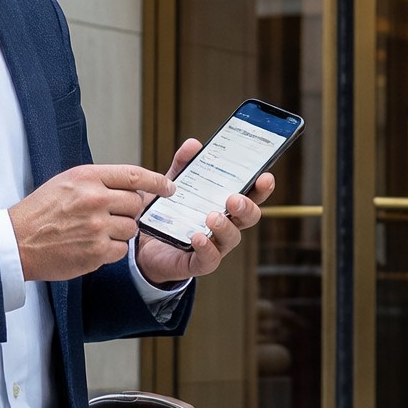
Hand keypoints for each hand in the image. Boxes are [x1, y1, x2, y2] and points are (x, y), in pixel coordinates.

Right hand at [10, 163, 176, 282]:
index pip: (134, 175)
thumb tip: (130, 186)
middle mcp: (94, 199)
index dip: (157, 181)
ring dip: (119, 232)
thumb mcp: (66, 183)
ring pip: (131, 229)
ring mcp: (96, 226)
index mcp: (87, 177)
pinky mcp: (96, 251)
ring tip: (94, 232)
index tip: (169, 187)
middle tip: (113, 216)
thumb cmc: (40, 212)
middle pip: (136, 204)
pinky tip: (91, 246)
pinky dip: (111, 250)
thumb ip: (98, 182)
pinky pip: (121, 250)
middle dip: (130, 211)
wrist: (16, 242)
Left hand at [132, 138, 273, 285]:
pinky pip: (209, 259)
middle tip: (234, 199)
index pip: (251, 195)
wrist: (143, 244)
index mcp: (225, 205)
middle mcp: (226, 225)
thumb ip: (183, 165)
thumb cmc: (168, 213)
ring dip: (225, 227)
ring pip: (232, 238)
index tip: (265, 177)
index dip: (261, 188)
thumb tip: (194, 145)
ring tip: (212, 216)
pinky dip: (206, 248)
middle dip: (247, 207)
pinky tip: (197, 237)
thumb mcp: (173, 184)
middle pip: (248, 217)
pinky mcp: (198, 262)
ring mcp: (215, 245)